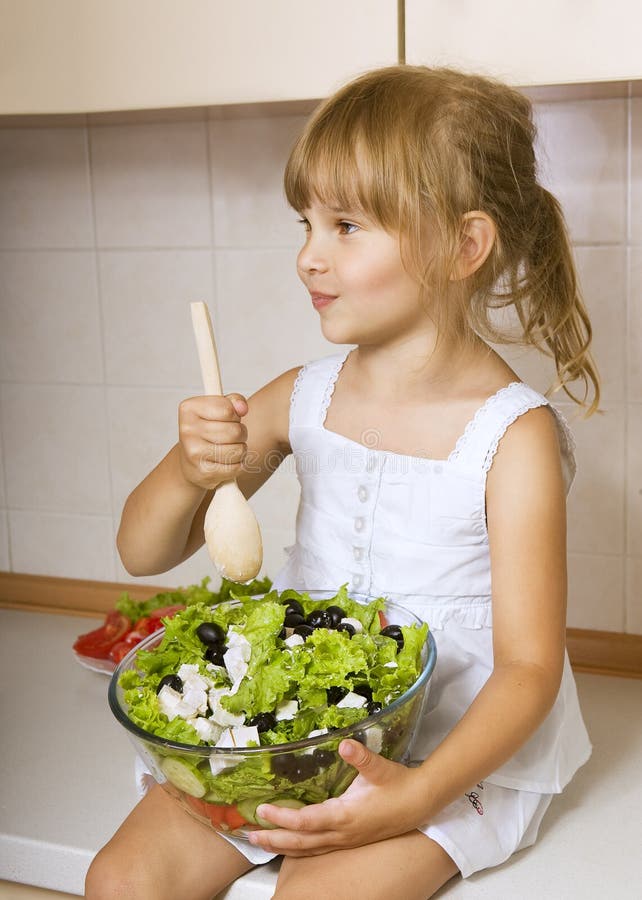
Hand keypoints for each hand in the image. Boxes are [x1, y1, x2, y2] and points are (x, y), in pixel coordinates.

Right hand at [177, 393, 248, 489]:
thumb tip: (242, 407)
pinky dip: (237, 464)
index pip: (227, 409)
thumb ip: (233, 401)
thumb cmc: (207, 431)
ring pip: (238, 450)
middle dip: (240, 433)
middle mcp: (188, 430)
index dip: (235, 414)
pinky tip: (226, 461)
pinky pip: (236, 467)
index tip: (228, 417)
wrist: (190, 462)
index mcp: (189, 409)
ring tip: (229, 448)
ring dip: (240, 449)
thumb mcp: (216, 409)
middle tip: (231, 435)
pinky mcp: (204, 472)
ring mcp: (195, 453)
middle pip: (235, 431)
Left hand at [247, 739, 426, 856]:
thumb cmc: (399, 784)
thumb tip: (345, 743)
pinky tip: (290, 845)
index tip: (262, 810)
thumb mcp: (380, 767)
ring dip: (282, 846)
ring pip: (307, 848)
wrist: (420, 803)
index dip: (282, 818)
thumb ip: (360, 756)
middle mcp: (342, 833)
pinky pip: (318, 848)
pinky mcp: (349, 840)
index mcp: (345, 816)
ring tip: (260, 842)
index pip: (306, 821)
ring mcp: (345, 840)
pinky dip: (299, 848)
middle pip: (301, 842)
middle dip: (274, 839)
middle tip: (248, 834)